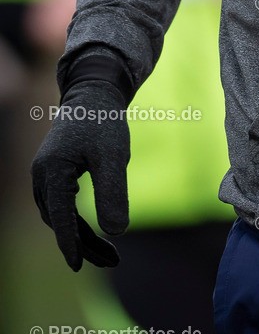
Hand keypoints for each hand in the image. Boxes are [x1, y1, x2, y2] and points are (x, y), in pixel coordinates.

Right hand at [31, 80, 129, 270]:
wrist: (95, 93)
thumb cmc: (104, 122)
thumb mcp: (114, 157)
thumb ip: (112, 192)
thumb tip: (116, 232)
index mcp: (52, 170)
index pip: (59, 215)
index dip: (69, 242)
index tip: (77, 266)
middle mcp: (42, 174)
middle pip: (58, 219)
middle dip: (82, 243)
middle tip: (111, 261)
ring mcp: (46, 174)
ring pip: (59, 214)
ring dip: (80, 235)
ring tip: (108, 254)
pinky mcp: (55, 173)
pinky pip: (62, 204)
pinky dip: (76, 220)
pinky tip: (93, 232)